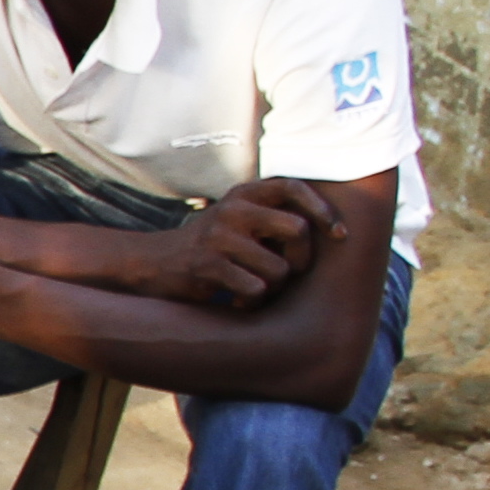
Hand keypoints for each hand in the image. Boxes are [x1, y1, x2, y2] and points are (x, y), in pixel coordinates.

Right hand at [149, 177, 329, 308]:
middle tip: (288, 273)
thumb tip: (335, 232)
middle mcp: (232, 209)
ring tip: (255, 288)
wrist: (151, 264)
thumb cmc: (209, 248)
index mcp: (243, 194)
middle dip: (301, 259)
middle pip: (298, 230)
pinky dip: (252, 301)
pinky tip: (237, 299)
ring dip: (273, 288)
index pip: (294, 188)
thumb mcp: (238, 221)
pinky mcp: (207, 266)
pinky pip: (255, 290)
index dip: (323, 209)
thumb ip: (273, 218)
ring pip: (280, 270)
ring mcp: (219, 237)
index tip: (338, 234)